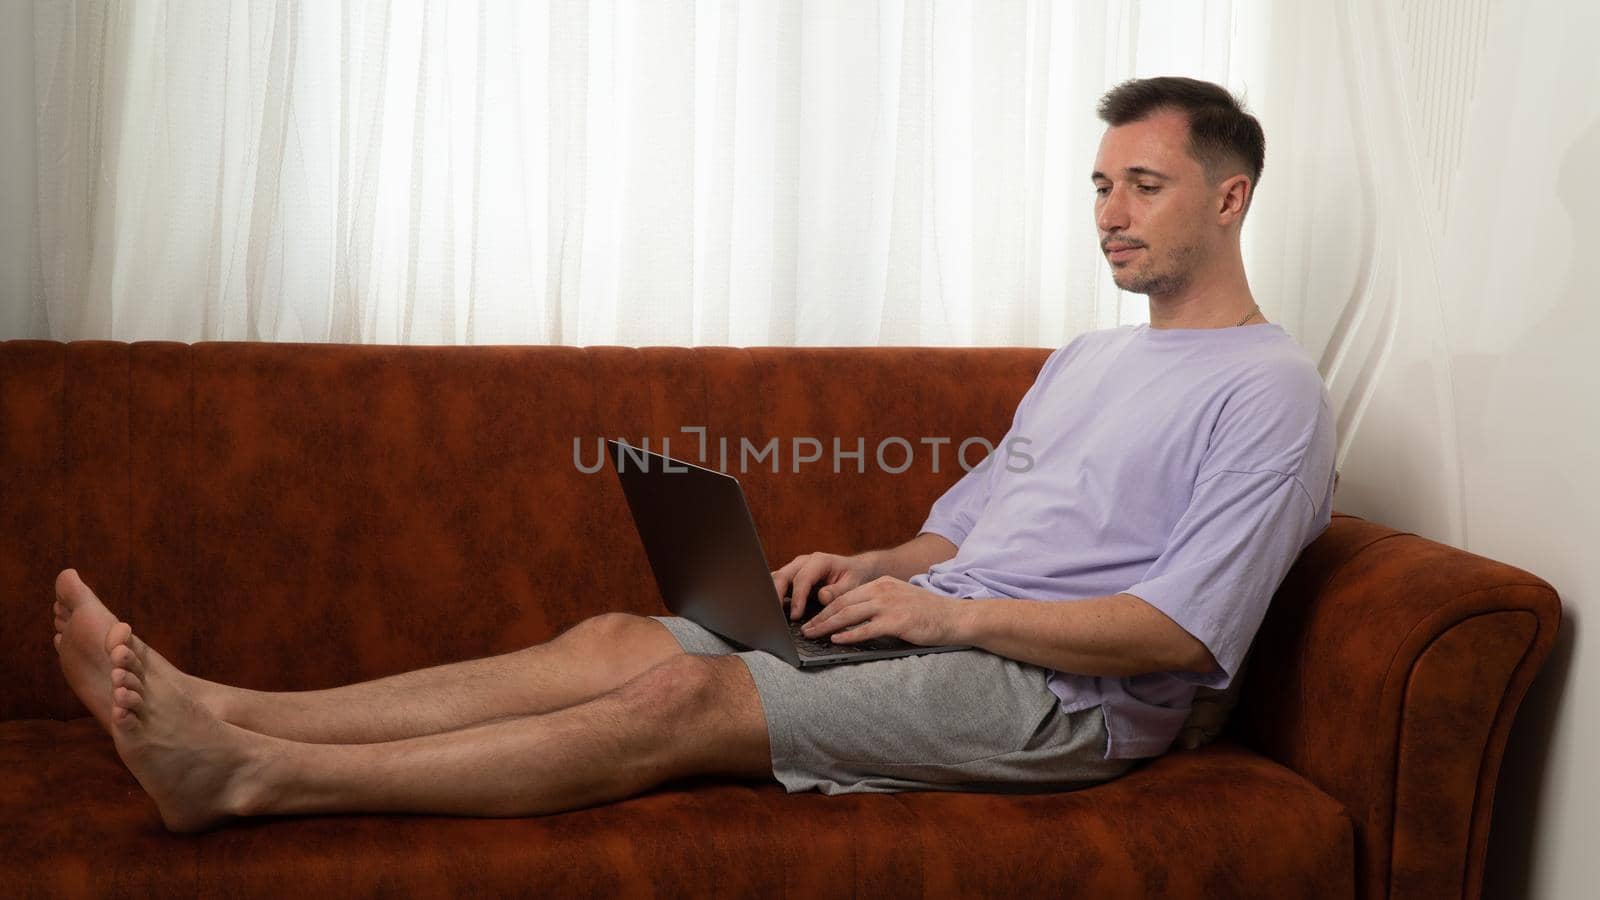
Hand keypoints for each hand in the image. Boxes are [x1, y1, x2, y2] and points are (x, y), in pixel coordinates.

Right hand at [771, 551, 881, 620]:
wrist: (853, 569)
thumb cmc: (853, 577)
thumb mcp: (852, 584)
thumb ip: (838, 591)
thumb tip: (822, 597)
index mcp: (819, 561)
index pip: (802, 578)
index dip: (797, 598)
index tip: (795, 616)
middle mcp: (803, 562)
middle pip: (783, 575)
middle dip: (775, 595)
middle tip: (774, 616)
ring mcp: (795, 568)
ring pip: (776, 578)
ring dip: (770, 595)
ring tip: (768, 614)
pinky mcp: (790, 576)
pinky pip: (776, 583)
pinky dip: (771, 595)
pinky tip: (769, 609)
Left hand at [799, 576, 963, 646]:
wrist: (955, 617)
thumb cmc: (928, 613)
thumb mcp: (900, 599)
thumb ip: (878, 604)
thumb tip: (853, 619)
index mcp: (882, 584)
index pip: (846, 595)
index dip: (825, 607)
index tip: (812, 618)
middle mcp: (883, 590)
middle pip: (842, 603)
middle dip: (820, 617)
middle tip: (805, 629)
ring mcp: (889, 605)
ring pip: (849, 614)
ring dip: (827, 625)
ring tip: (813, 635)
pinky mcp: (897, 621)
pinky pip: (866, 629)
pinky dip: (848, 635)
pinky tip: (836, 640)